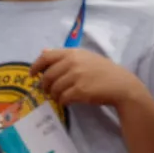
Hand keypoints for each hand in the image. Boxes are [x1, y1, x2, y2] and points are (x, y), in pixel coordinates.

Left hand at [31, 48, 145, 109]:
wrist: (122, 86)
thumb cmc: (103, 71)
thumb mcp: (85, 57)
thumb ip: (64, 56)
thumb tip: (43, 51)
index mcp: (73, 53)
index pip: (46, 57)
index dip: (35, 66)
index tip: (32, 74)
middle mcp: (72, 63)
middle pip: (47, 75)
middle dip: (44, 85)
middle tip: (47, 91)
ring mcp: (76, 76)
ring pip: (54, 88)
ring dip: (54, 95)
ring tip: (59, 97)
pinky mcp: (80, 90)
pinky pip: (62, 98)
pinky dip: (62, 101)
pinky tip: (67, 101)